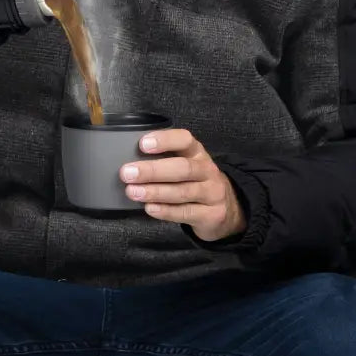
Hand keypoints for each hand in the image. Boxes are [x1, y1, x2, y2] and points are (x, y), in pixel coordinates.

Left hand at [120, 128, 245, 241]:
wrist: (228, 209)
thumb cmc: (195, 181)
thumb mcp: (186, 164)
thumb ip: (164, 159)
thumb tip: (128, 157)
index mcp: (197, 152)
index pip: (185, 140)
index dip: (165, 140)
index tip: (142, 144)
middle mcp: (207, 170)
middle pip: (182, 168)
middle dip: (153, 170)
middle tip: (128, 173)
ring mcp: (212, 193)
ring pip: (182, 191)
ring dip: (155, 192)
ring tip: (132, 192)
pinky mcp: (212, 215)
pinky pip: (185, 212)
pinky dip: (165, 211)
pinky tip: (149, 208)